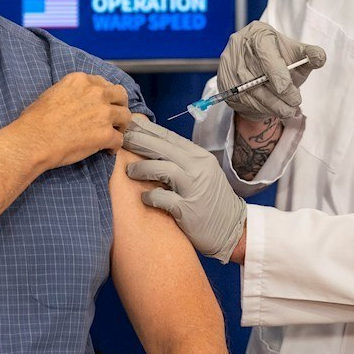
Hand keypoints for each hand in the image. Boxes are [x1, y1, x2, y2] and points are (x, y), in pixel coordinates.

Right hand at [10, 72, 131, 169]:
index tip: (104, 104)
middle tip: (115, 117)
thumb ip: (73, 92)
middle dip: (119, 106)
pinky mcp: (106, 134)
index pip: (104, 84)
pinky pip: (119, 140)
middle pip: (121, 95)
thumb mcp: (53, 92)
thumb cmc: (36, 119)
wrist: (34, 139)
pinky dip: (114, 146)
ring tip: (114, 134)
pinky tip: (107, 150)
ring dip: (121, 126)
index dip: (106, 96)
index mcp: (81, 80)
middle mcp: (96, 93)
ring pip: (126, 117)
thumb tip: (79, 100)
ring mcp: (103, 113)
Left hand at [123, 117, 245, 262]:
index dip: (147, 129)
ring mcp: (194, 189)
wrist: (232, 229)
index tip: (129, 125)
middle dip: (139, 141)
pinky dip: (151, 196)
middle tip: (121, 140)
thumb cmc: (210, 200)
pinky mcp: (189, 210)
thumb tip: (151, 146)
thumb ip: (181, 159)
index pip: (169, 137)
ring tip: (129, 171)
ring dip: (143, 168)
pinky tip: (143, 197)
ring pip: (164, 169)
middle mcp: (198, 169)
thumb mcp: (201, 172)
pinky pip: (164, 199)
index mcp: (199, 157)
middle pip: (163, 148)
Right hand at [218, 20, 325, 120]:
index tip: (286, 88)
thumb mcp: (297, 56)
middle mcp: (238, 45)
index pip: (264, 50)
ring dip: (272, 105)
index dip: (275, 71)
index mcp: (258, 33)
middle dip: (279, 93)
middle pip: (257, 74)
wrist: (260, 72)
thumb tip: (319, 57)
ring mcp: (229, 65)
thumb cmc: (281, 61)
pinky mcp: (224, 83)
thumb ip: (310, 55)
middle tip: (295, 102)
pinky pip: (244, 100)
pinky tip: (274, 110)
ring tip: (289, 110)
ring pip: (251, 91)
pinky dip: (261, 109)